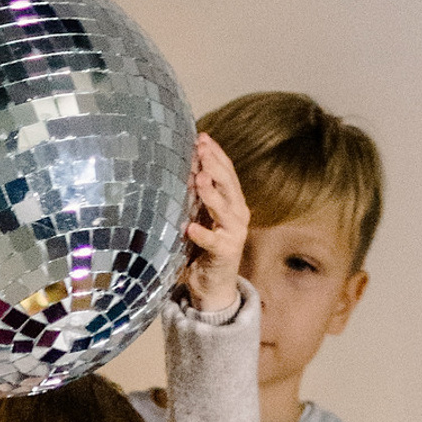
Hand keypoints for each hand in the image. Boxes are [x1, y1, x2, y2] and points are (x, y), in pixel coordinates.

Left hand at [180, 134, 248, 316]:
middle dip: (214, 165)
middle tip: (201, 149)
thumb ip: (198, 194)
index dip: (216, 154)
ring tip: (198, 178)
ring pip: (224, 210)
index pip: (227, 172)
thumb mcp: (202, 214)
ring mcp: (234, 234)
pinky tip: (190, 228)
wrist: (214, 284)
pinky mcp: (225, 253)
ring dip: (211, 194)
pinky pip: (212, 242)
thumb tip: (183, 166)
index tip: (202, 137)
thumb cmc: (205, 245)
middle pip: (228, 185)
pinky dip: (202, 234)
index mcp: (233, 201)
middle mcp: (238, 214)